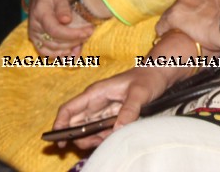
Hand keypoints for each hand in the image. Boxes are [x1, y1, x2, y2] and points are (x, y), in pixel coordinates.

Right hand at [28, 0, 92, 56]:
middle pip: (55, 42)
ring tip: (84, 39)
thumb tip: (66, 20)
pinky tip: (73, 51)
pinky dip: (61, 55)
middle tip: (90, 32)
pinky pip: (47, 53)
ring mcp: (35, 35)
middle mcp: (35, 28)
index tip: (88, 31)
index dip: (72, 34)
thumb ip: (62, 6)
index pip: (55, 30)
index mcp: (40, 14)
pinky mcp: (37, 40)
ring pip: (52, 50)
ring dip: (70, 48)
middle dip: (75, 40)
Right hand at [50, 66, 169, 149]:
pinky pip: (101, 131)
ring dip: (92, 139)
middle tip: (92, 144)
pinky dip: (103, 137)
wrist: (160, 74)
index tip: (60, 140)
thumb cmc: (148, 78)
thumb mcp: (140, 93)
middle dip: (78, 137)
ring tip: (104, 141)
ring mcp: (102, 110)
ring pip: (87, 130)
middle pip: (75, 124)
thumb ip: (129, 110)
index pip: (69, 109)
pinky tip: (113, 137)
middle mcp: (95, 102)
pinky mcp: (111, 116)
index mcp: (96, 93)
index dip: (60, 125)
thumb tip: (116, 130)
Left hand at [156, 0, 219, 49]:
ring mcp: (180, 4)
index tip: (200, 17)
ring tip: (181, 35)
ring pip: (170, 15)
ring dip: (174, 24)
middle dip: (184, 16)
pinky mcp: (174, 17)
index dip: (194, 8)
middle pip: (180, 6)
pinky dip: (164, 31)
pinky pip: (162, 26)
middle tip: (193, 28)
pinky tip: (170, 38)